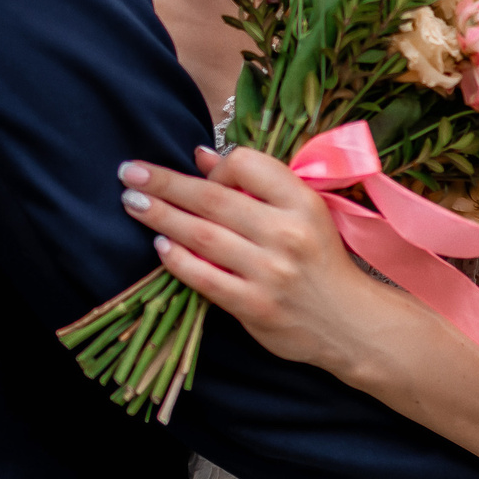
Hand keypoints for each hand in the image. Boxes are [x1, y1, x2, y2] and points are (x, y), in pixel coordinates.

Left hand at [116, 146, 383, 378]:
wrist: (350, 322)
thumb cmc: (320, 259)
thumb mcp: (302, 212)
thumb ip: (256, 184)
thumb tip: (201, 157)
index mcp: (302, 202)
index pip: (248, 164)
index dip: (218, 165)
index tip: (199, 172)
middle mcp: (287, 233)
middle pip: (213, 199)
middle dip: (165, 183)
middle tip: (128, 172)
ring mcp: (270, 272)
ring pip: (202, 236)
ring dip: (161, 216)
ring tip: (132, 202)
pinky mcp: (255, 306)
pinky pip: (205, 278)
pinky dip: (178, 260)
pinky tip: (159, 246)